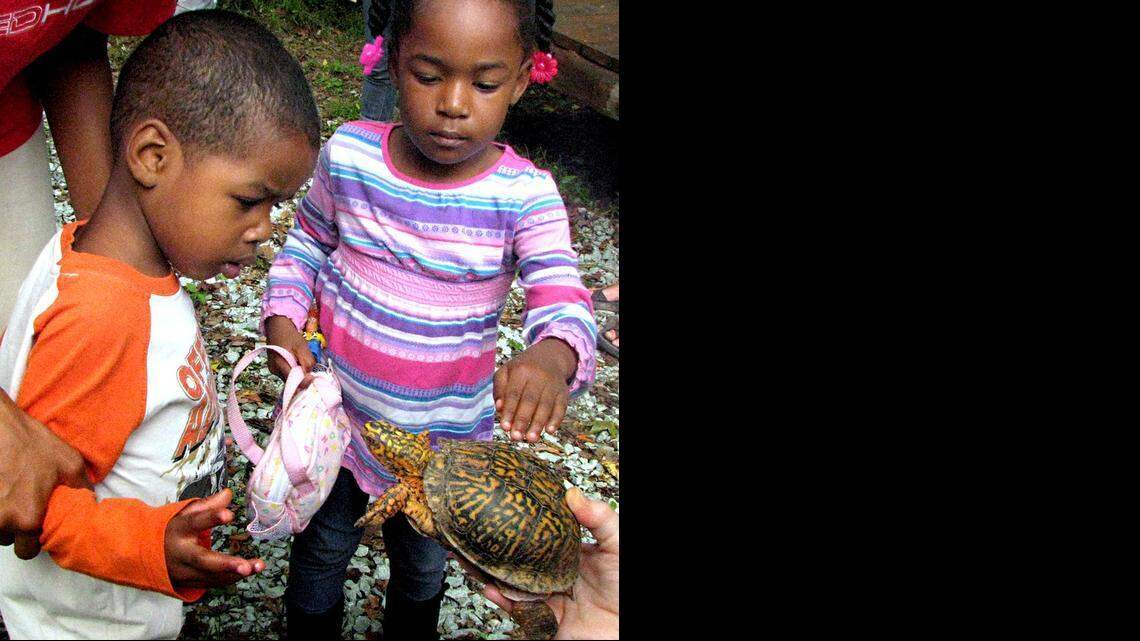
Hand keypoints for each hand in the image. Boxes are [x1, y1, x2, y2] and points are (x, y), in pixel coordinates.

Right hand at [0, 390, 89, 558]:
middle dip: (17, 530)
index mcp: (29, 518)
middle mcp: (2, 521)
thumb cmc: (32, 443)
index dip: (34, 540)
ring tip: (14, 495)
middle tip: (26, 507)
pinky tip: (2, 491)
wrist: (0, 428)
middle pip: (9, 541)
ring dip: (3, 519)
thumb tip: (90, 506)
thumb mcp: (70, 464)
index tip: (38, 527)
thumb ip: (82, 490)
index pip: (28, 552)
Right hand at [165, 488, 265, 588]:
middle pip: (202, 560)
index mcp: (179, 530)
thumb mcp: (187, 514)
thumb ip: (208, 506)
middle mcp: (180, 553)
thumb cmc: (175, 530)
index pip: (195, 522)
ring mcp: (184, 571)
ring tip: (258, 566)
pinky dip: (232, 578)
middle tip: (246, 566)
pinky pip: (213, 582)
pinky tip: (251, 570)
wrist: (148, 555)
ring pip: (211, 576)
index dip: (211, 518)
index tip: (229, 515)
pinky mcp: (190, 582)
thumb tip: (228, 494)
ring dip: (236, 573)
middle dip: (225, 564)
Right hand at [264, 315, 315, 386]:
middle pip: (291, 382)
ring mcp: (273, 370)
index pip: (293, 382)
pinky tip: (298, 364)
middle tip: (312, 374)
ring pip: (289, 379)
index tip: (314, 379)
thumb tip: (312, 377)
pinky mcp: (274, 368)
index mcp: (279, 364)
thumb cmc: (290, 335)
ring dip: (298, 375)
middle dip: (302, 379)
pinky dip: (294, 372)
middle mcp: (274, 370)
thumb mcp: (302, 347)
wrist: (277, 327)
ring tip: (304, 366)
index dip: (305, 382)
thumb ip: (307, 363)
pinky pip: (286, 374)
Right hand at [473, 488, 618, 638]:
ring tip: (467, 555)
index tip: (498, 504)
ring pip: (510, 581)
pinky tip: (488, 585)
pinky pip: (518, 608)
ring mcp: (546, 595)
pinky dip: (501, 598)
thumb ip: (599, 518)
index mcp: (568, 551)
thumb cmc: (626, 586)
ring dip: (487, 570)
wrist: (627, 627)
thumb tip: (571, 493)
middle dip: (493, 546)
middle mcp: (553, 571)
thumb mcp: (617, 544)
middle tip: (470, 530)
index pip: (537, 533)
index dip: (518, 522)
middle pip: (517, 557)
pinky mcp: (544, 618)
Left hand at [494, 338, 575, 441]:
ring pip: (546, 405)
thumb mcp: (506, 372)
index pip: (514, 393)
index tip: (505, 428)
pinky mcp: (563, 392)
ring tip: (531, 439)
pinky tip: (550, 431)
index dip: (510, 411)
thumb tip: (499, 408)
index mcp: (521, 371)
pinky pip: (561, 407)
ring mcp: (553, 384)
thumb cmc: (520, 370)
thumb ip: (499, 389)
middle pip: (530, 400)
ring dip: (538, 423)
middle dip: (522, 420)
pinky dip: (556, 419)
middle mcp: (538, 376)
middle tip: (516, 437)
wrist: (548, 357)